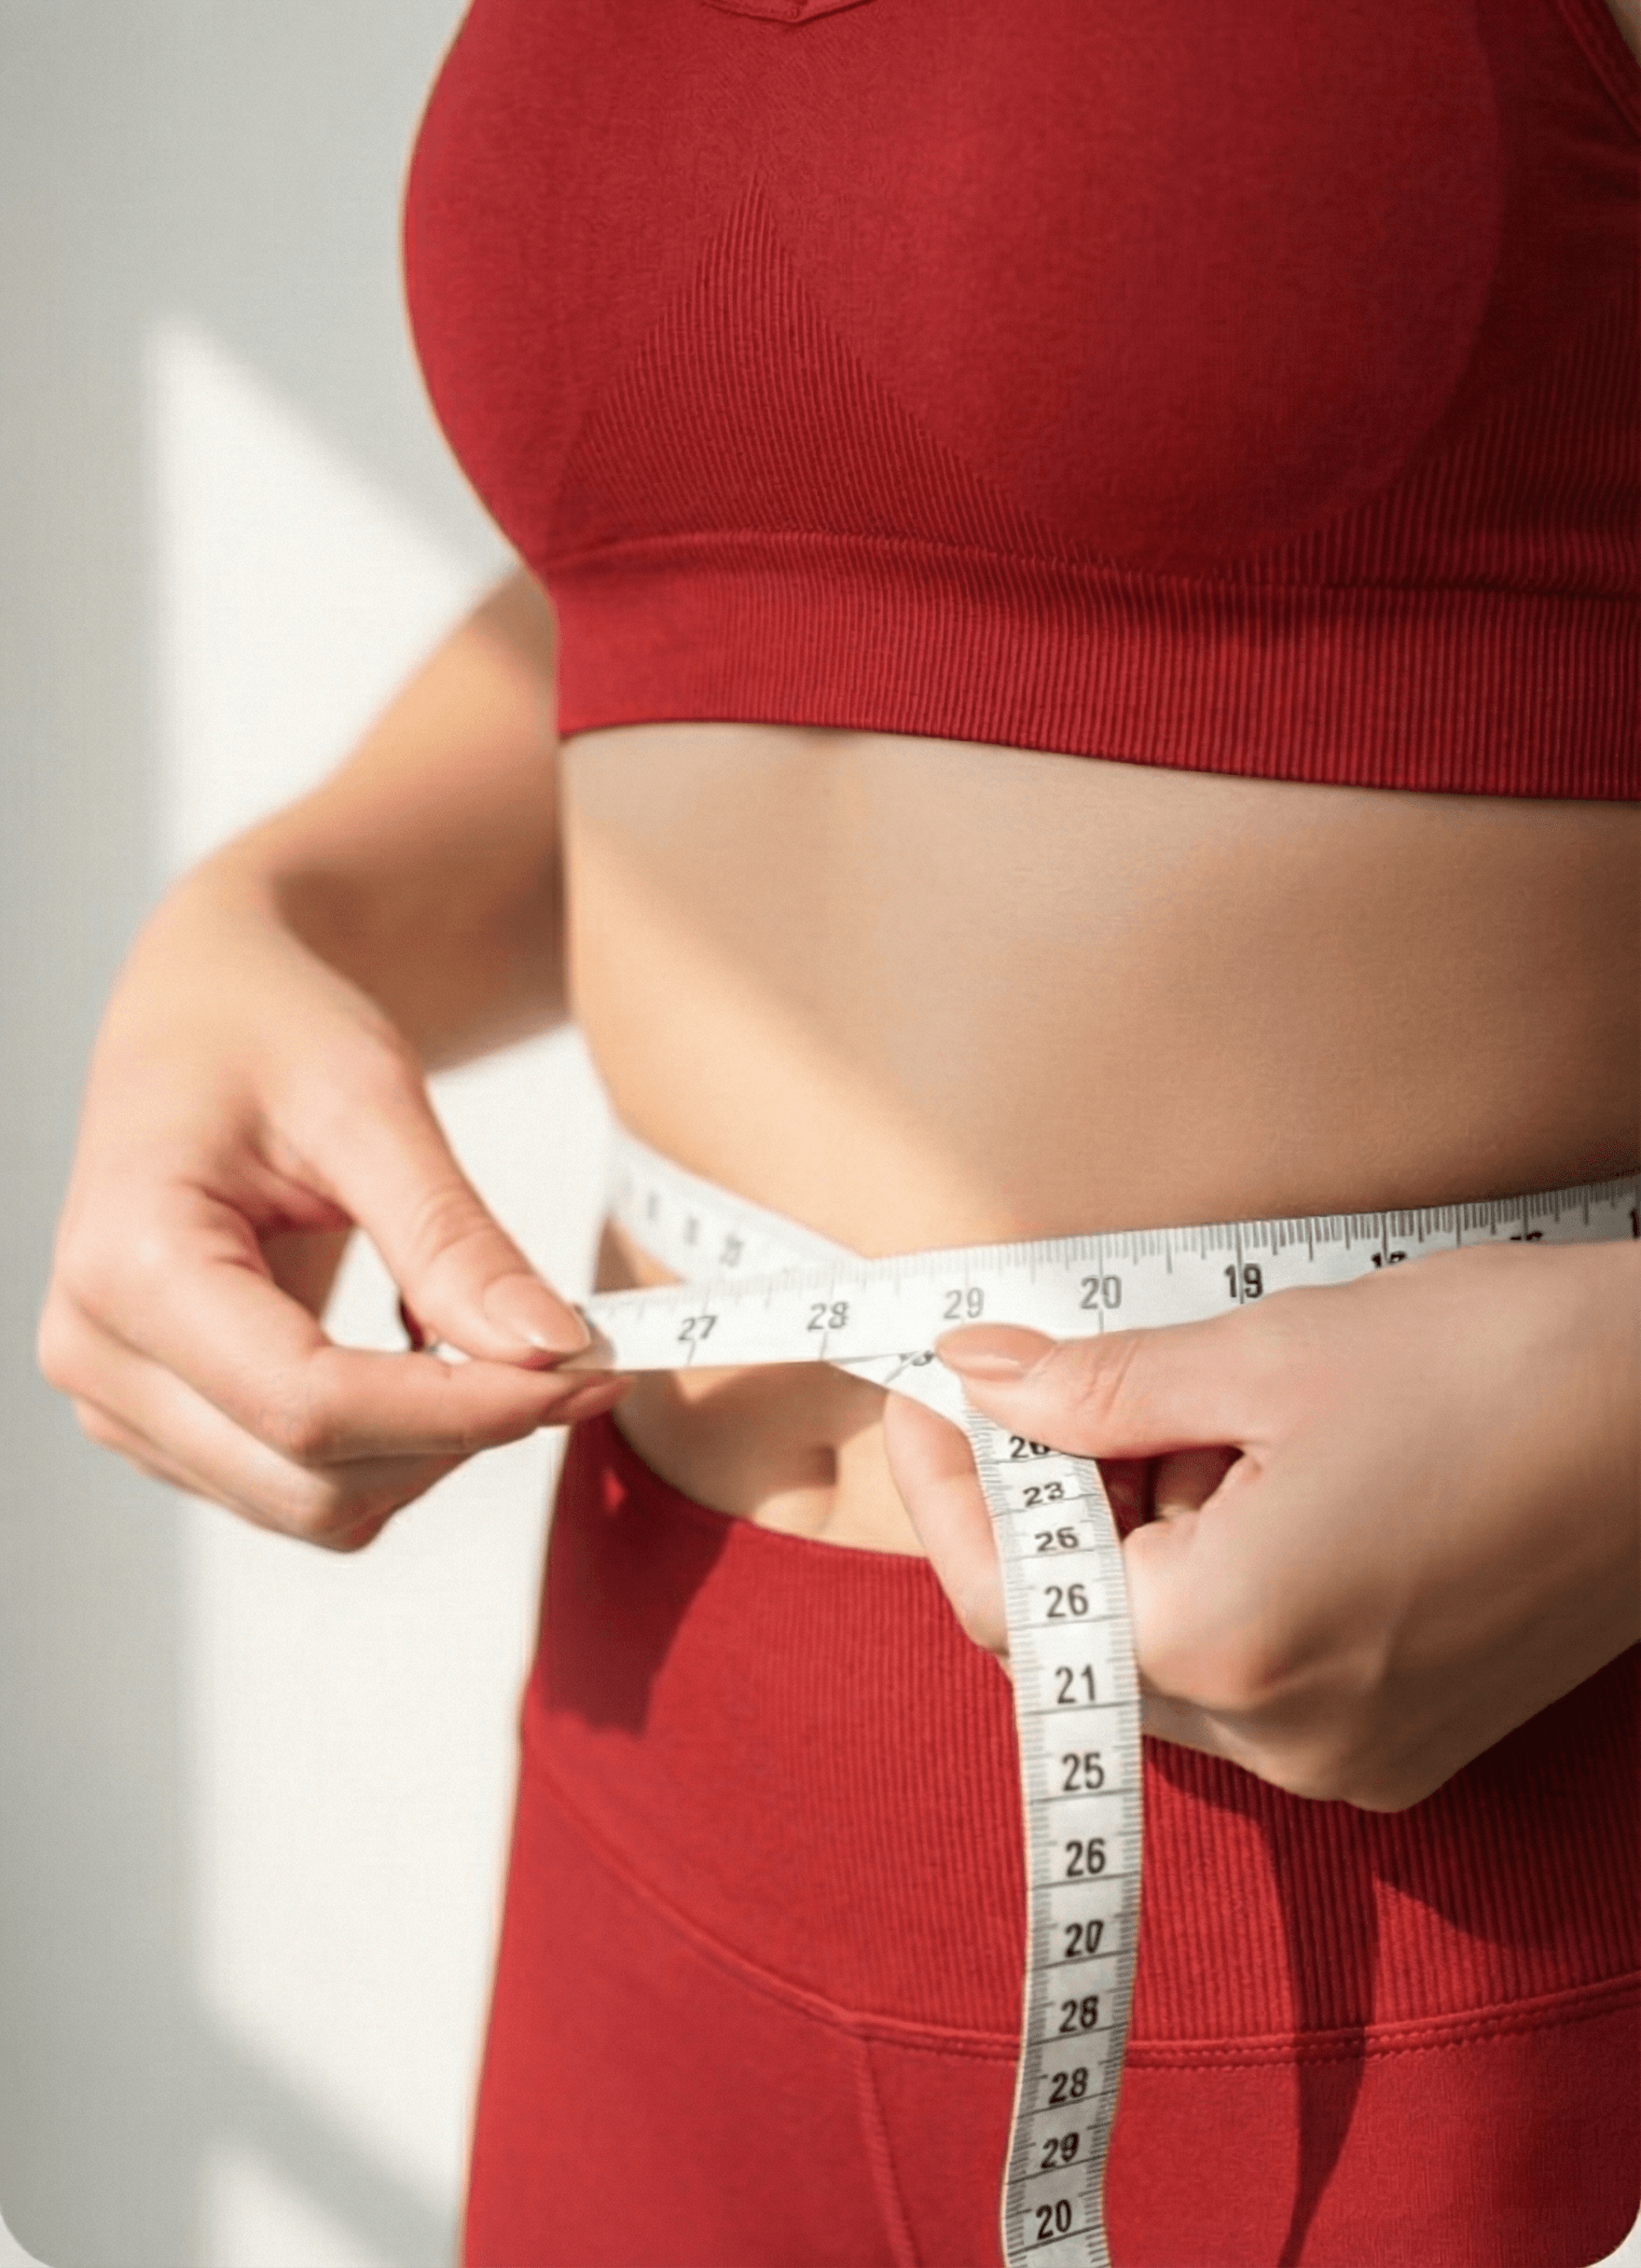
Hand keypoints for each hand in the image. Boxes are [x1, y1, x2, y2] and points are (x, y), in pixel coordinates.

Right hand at [38, 870, 624, 1550]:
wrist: (199, 1015)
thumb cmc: (264, 1027)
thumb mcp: (369, 1100)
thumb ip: (451, 1237)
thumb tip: (551, 1349)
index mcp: (130, 1263)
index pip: (310, 1403)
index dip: (461, 1410)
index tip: (580, 1373)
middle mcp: (101, 1355)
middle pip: (312, 1479)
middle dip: (462, 1435)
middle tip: (578, 1360)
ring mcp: (125, 1403)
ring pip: (315, 1508)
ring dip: (435, 1453)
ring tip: (510, 1349)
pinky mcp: (171, 1425)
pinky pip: (303, 1490)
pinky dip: (398, 1448)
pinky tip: (438, 1362)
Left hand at [884, 1241, 1639, 1808]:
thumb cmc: (1500, 1364)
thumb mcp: (1267, 1352)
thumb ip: (1096, 1388)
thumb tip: (976, 1374)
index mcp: (1227, 1642)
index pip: (1006, 1601)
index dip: (948, 1489)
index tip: (929, 1394)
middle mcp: (1281, 1737)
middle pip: (1078, 1639)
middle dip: (1050, 1511)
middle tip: (1068, 1384)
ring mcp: (1350, 1759)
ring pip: (1161, 1657)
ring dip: (1136, 1544)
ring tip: (1203, 1419)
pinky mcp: (1404, 1744)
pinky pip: (1249, 1677)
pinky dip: (1215, 1583)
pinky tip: (1266, 1480)